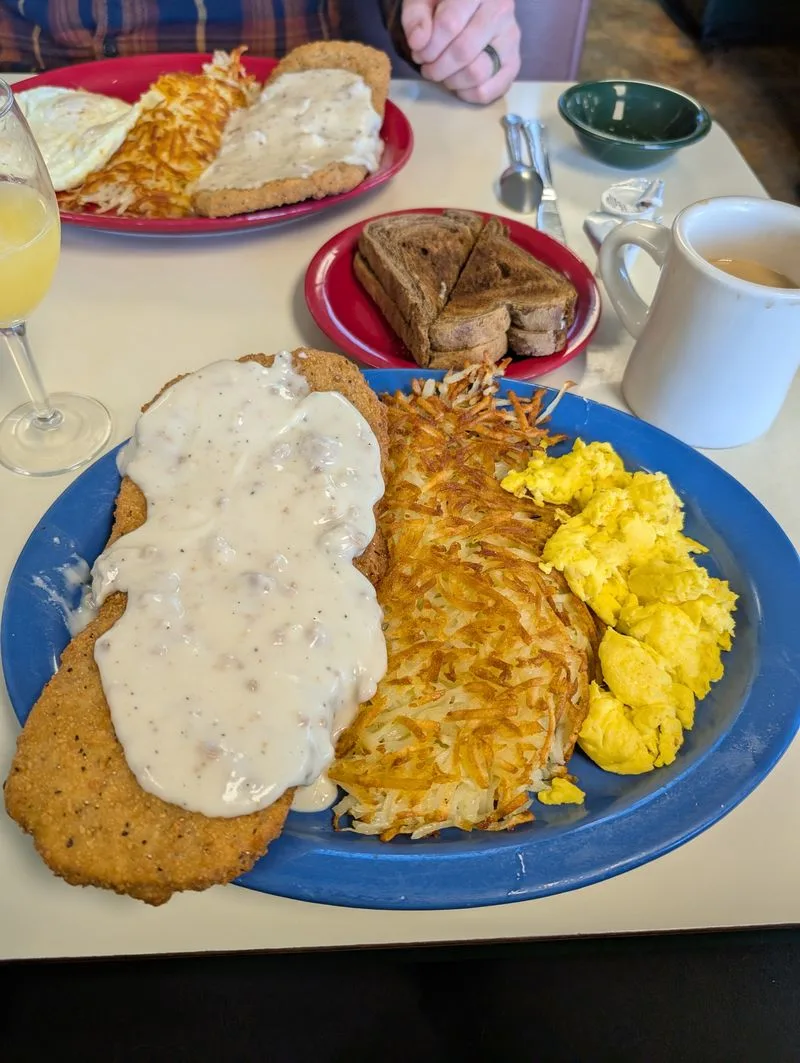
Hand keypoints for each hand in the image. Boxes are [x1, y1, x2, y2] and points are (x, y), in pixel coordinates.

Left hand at [401, 0, 520, 104]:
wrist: (472, 6)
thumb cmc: (443, 3)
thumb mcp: (423, 1)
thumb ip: (415, 17)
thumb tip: (418, 42)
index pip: (449, 25)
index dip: (428, 47)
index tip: (418, 52)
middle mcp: (500, 10)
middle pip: (463, 52)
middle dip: (438, 68)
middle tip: (428, 68)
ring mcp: (511, 38)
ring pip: (478, 73)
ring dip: (452, 82)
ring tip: (443, 74)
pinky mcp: (514, 62)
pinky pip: (492, 90)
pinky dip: (470, 94)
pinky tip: (459, 85)